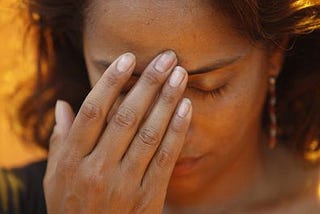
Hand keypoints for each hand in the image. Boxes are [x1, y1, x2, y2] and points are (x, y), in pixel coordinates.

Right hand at [44, 50, 191, 213]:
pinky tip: (186, 107)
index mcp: (70, 161)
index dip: (112, 82)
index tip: (129, 59)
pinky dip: (177, 130)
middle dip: (149, 83)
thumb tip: (62, 105)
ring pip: (149, 133)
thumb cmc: (71, 206)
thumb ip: (60, 140)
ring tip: (180, 74)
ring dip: (167, 100)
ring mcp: (124, 183)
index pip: (93, 111)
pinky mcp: (148, 196)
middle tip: (167, 57)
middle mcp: (97, 169)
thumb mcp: (55, 177)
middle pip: (126, 116)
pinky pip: (165, 157)